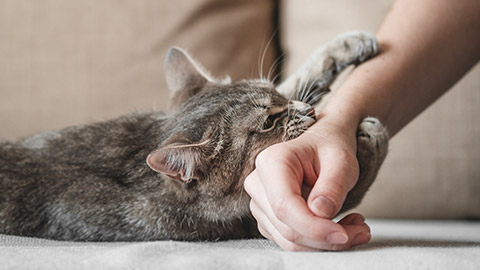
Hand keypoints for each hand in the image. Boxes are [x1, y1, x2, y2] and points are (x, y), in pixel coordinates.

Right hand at [244, 119, 370, 250]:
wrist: (321, 148)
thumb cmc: (328, 150)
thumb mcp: (341, 161)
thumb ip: (333, 185)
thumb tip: (321, 213)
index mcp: (271, 162)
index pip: (284, 206)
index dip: (314, 228)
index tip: (344, 235)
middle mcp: (258, 184)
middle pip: (287, 228)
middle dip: (326, 238)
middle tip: (361, 231)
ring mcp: (259, 204)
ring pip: (289, 241)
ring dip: (325, 243)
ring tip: (355, 226)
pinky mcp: (268, 220)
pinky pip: (291, 242)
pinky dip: (318, 242)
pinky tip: (338, 225)